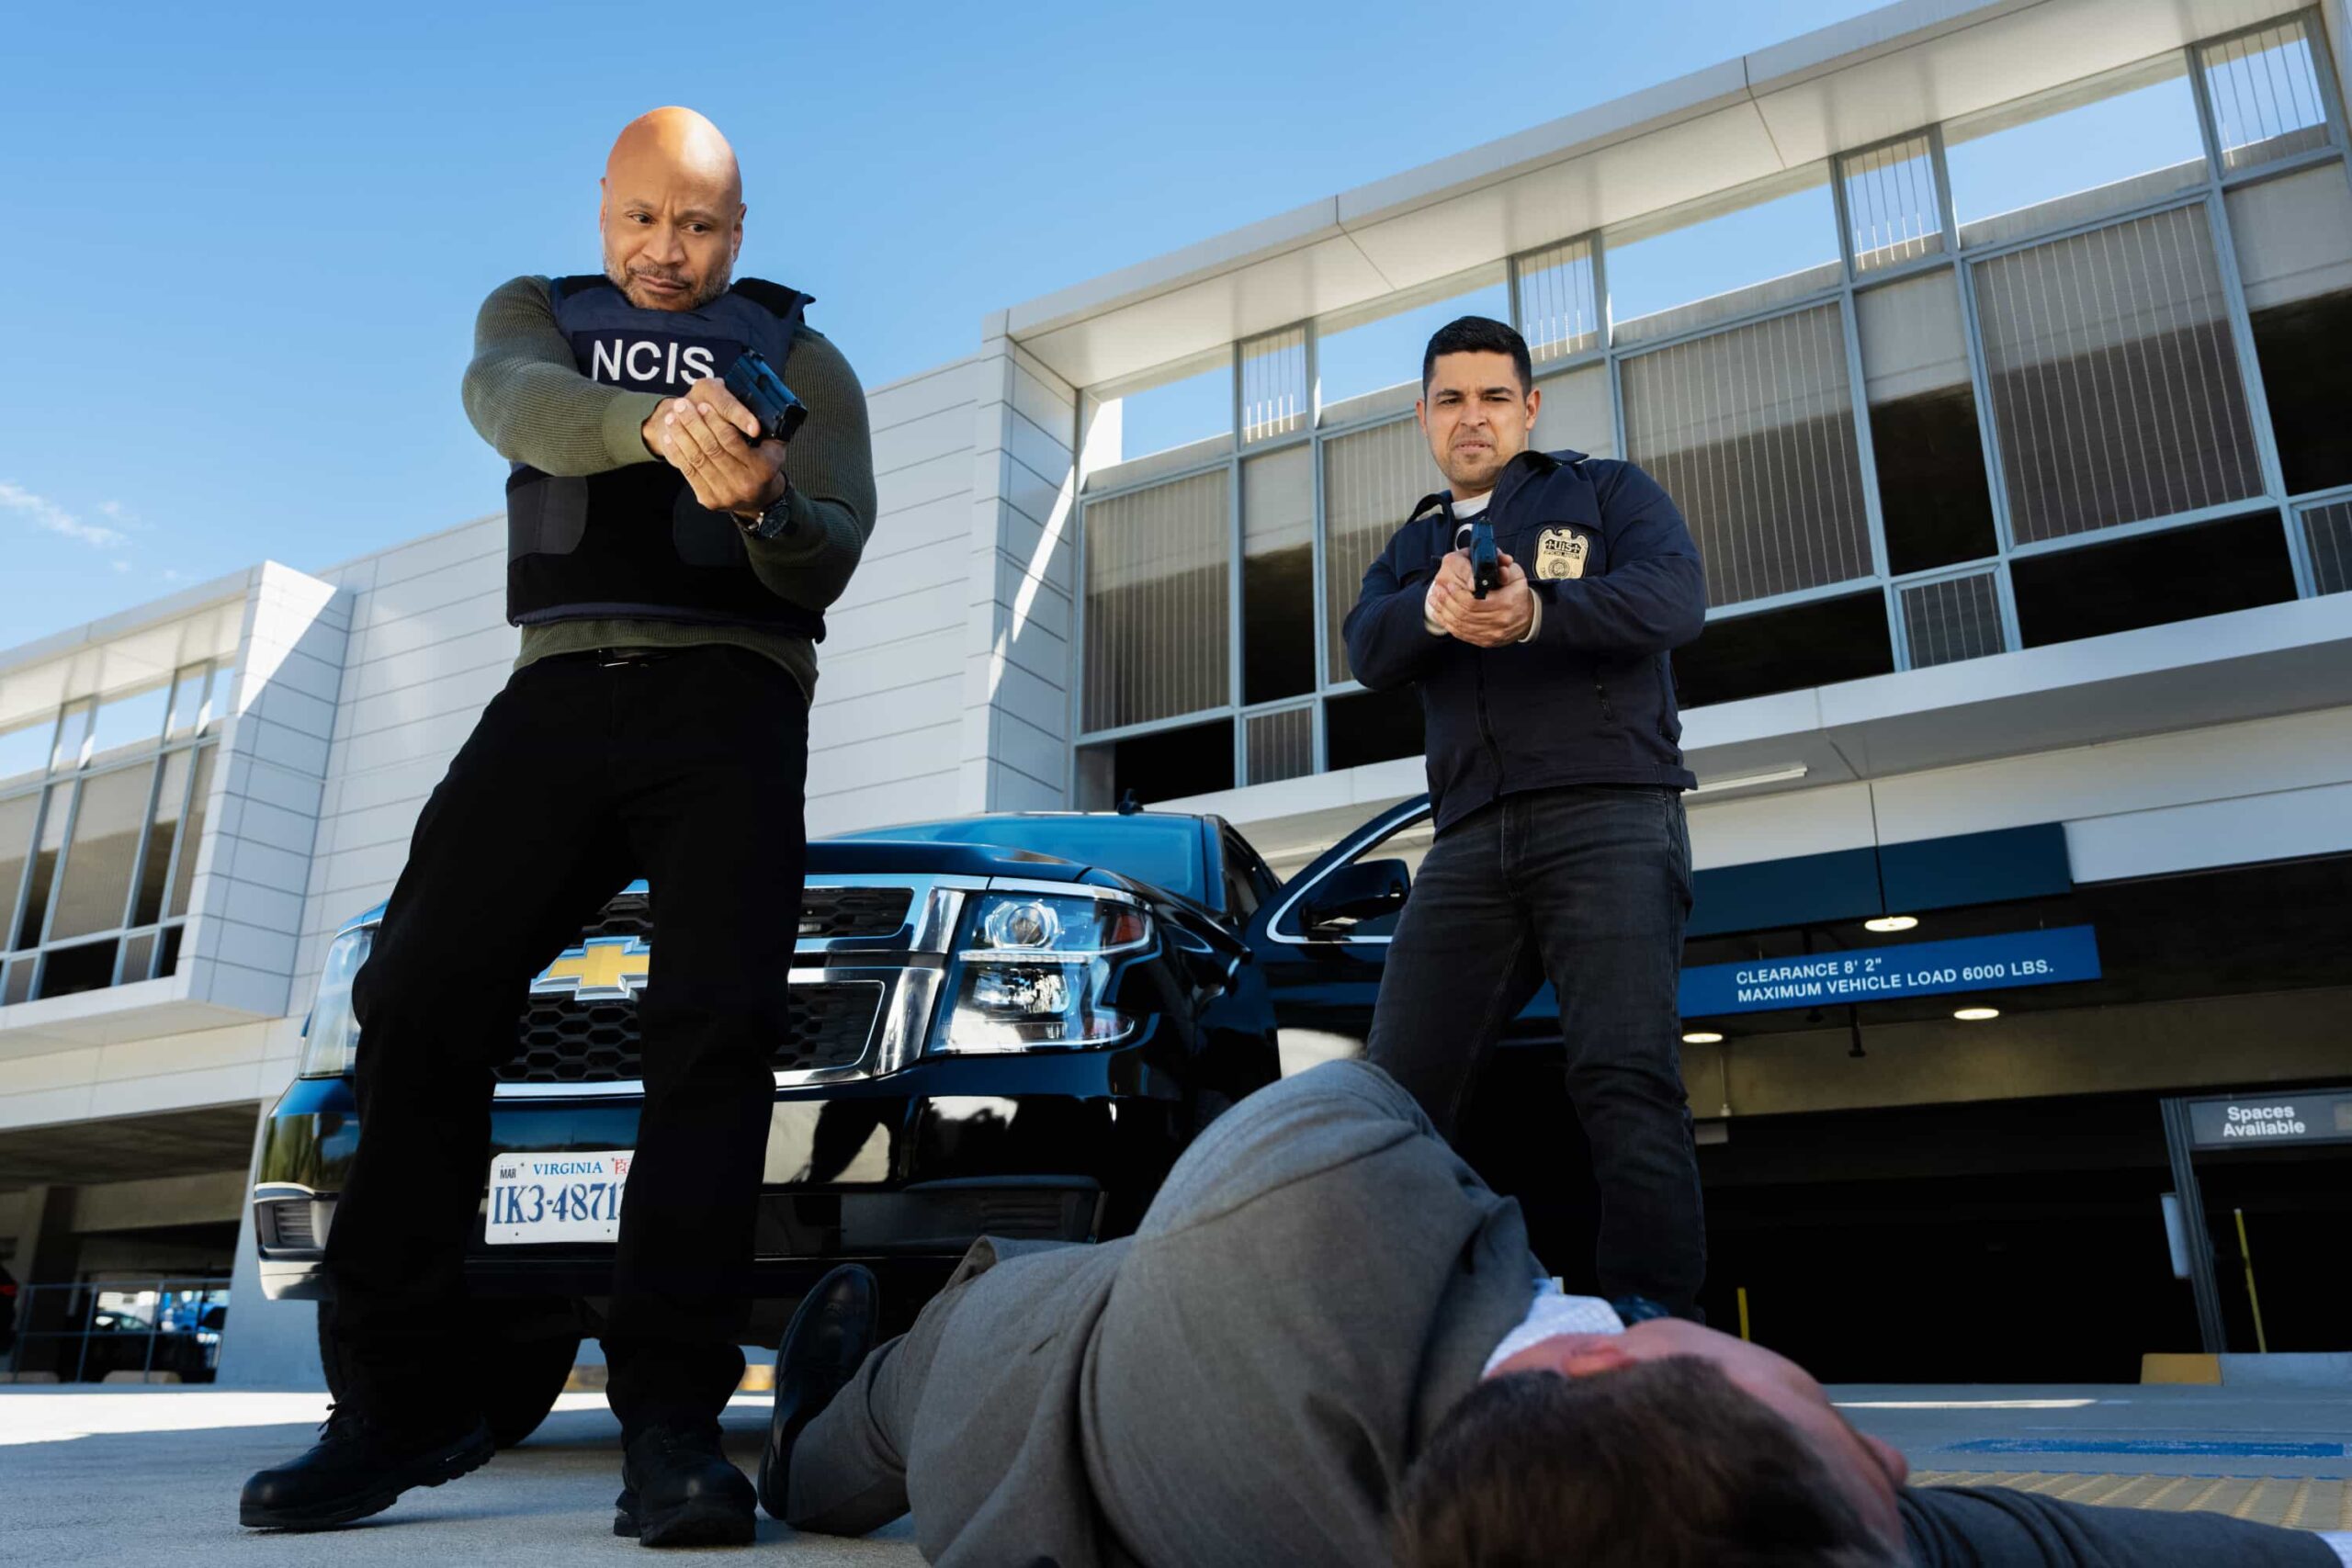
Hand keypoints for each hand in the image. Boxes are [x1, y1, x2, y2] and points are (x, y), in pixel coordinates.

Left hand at [647, 383, 787, 518]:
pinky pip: (688, 472)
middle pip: (711, 448)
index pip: (732, 439)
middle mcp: (745, 484)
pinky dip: (676, 453)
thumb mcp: (774, 444)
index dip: (714, 421)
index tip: (702, 405)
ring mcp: (726, 494)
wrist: (758, 497)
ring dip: (681, 436)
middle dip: (693, 424)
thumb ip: (767, 426)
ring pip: (697, 459)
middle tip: (680, 405)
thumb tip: (752, 402)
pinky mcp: (710, 500)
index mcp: (764, 467)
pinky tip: (670, 437)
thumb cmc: (764, 462)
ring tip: (672, 417)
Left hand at [1427, 551, 1535, 646]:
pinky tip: (1439, 613)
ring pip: (1460, 624)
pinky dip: (1448, 623)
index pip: (1475, 601)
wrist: (1527, 618)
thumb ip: (1504, 568)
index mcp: (1506, 603)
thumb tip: (1496, 564)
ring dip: (1444, 611)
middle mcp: (1498, 621)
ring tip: (1435, 599)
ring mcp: (1490, 633)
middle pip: (1464, 613)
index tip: (1449, 585)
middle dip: (1447, 601)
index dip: (1458, 594)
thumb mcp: (1516, 576)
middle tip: (1438, 590)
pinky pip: (1461, 633)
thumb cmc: (1518, 595)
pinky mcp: (1484, 641)